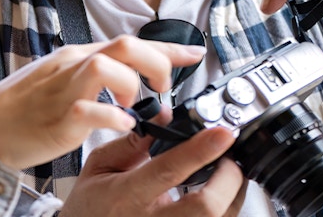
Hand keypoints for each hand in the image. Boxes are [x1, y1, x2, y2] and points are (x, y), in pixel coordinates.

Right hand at [0, 35, 204, 169]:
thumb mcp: (59, 81)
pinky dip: (113, 117)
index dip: (168, 47)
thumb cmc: (19, 110)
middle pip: (125, 45)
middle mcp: (71, 66)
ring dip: (133, 86)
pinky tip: (120, 126)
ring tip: (134, 107)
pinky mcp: (57, 119)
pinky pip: (90, 110)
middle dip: (156, 63)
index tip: (196, 54)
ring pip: (108, 66)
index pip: (129, 41)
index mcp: (75, 58)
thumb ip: (91, 76)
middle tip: (162, 88)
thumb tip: (126, 77)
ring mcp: (63, 91)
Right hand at [59, 125, 246, 216]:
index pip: (169, 170)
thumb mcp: (100, 166)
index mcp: (127, 196)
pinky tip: (218, 191)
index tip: (222, 133)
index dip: (199, 151)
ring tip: (227, 170)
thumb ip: (132, 141)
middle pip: (206, 206)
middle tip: (231, 155)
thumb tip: (164, 115)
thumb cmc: (91, 206)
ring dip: (231, 191)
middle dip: (228, 176)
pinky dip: (224, 206)